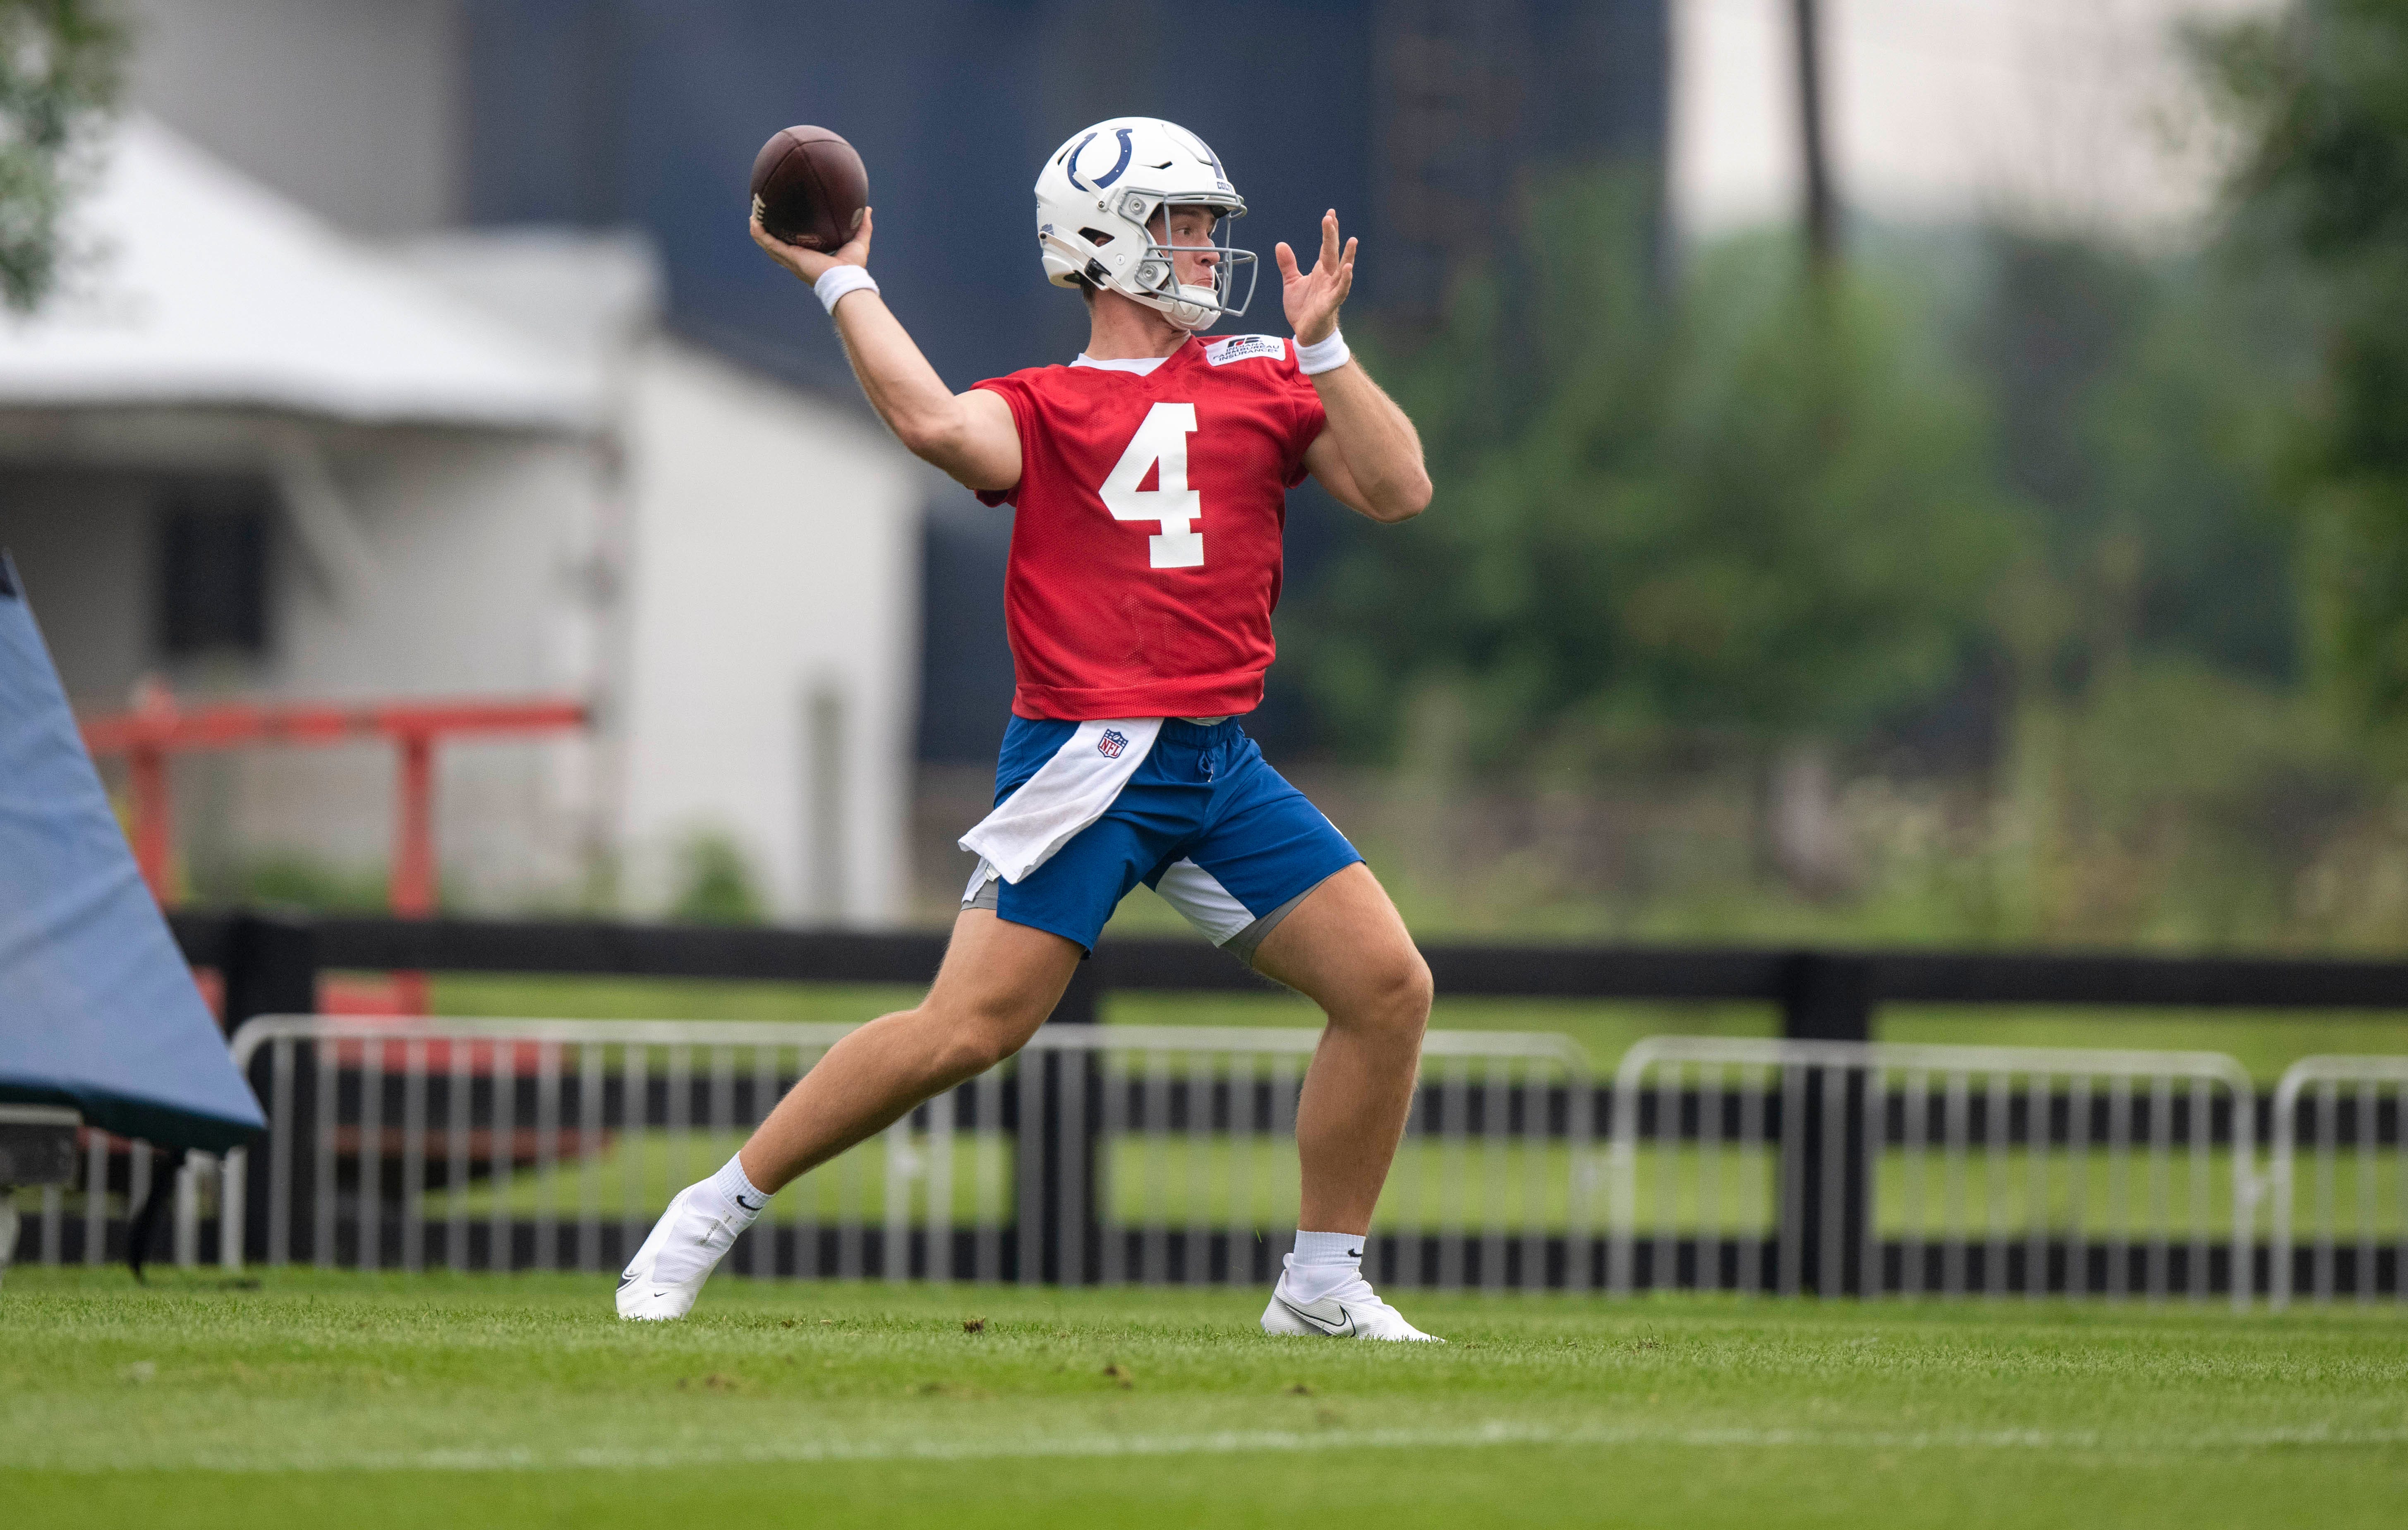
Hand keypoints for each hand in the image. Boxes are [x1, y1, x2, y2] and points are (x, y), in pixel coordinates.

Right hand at [751, 206, 872, 285]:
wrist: (846, 280)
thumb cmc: (853, 268)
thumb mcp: (858, 241)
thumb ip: (862, 226)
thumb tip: (867, 209)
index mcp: (811, 257)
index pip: (797, 246)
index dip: (789, 235)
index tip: (785, 223)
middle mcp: (798, 259)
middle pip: (779, 245)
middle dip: (769, 232)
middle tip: (763, 218)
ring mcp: (792, 259)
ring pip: (770, 245)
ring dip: (760, 232)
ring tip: (753, 218)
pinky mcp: (790, 257)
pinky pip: (770, 244)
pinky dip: (760, 235)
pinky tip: (753, 223)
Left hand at [1275, 209, 1354, 345]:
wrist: (1305, 333)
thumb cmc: (1303, 308)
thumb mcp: (1291, 282)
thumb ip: (1288, 264)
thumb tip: (1281, 244)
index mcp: (1321, 271)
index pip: (1327, 247)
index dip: (1328, 231)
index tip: (1330, 214)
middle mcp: (1329, 278)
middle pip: (1332, 253)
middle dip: (1332, 236)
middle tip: (1331, 218)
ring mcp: (1331, 290)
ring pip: (1342, 270)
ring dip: (1348, 256)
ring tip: (1352, 240)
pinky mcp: (1330, 304)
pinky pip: (1340, 291)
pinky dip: (1344, 280)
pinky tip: (1348, 269)